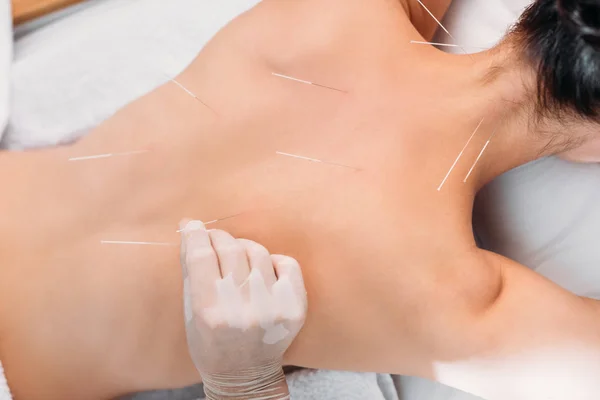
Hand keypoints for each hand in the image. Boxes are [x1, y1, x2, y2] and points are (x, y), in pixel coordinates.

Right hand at [179, 220, 306, 397]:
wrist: (245, 374)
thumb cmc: (211, 341)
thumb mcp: (192, 311)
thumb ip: (191, 270)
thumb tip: (190, 229)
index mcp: (210, 312)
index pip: (201, 256)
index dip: (195, 234)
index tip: (192, 225)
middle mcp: (242, 309)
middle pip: (230, 249)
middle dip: (218, 237)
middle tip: (213, 238)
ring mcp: (272, 307)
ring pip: (257, 251)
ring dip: (243, 247)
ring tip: (237, 257)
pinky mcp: (294, 307)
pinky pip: (286, 263)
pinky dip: (272, 260)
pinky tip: (262, 271)